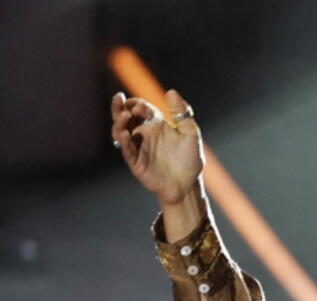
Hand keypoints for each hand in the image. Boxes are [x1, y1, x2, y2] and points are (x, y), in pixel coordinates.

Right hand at [110, 89, 203, 205]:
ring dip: (119, 122)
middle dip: (119, 106)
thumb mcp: (191, 134)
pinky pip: (126, 149)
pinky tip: (124, 133)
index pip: (140, 108)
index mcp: (156, 124)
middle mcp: (144, 133)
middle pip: (125, 116)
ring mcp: (138, 147)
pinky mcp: (136, 162)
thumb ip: (182, 114)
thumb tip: (171, 91)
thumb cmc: (190, 159)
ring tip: (124, 116)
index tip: (142, 107)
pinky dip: (123, 140)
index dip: (138, 104)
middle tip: (118, 98)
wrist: (188, 185)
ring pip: (121, 131)